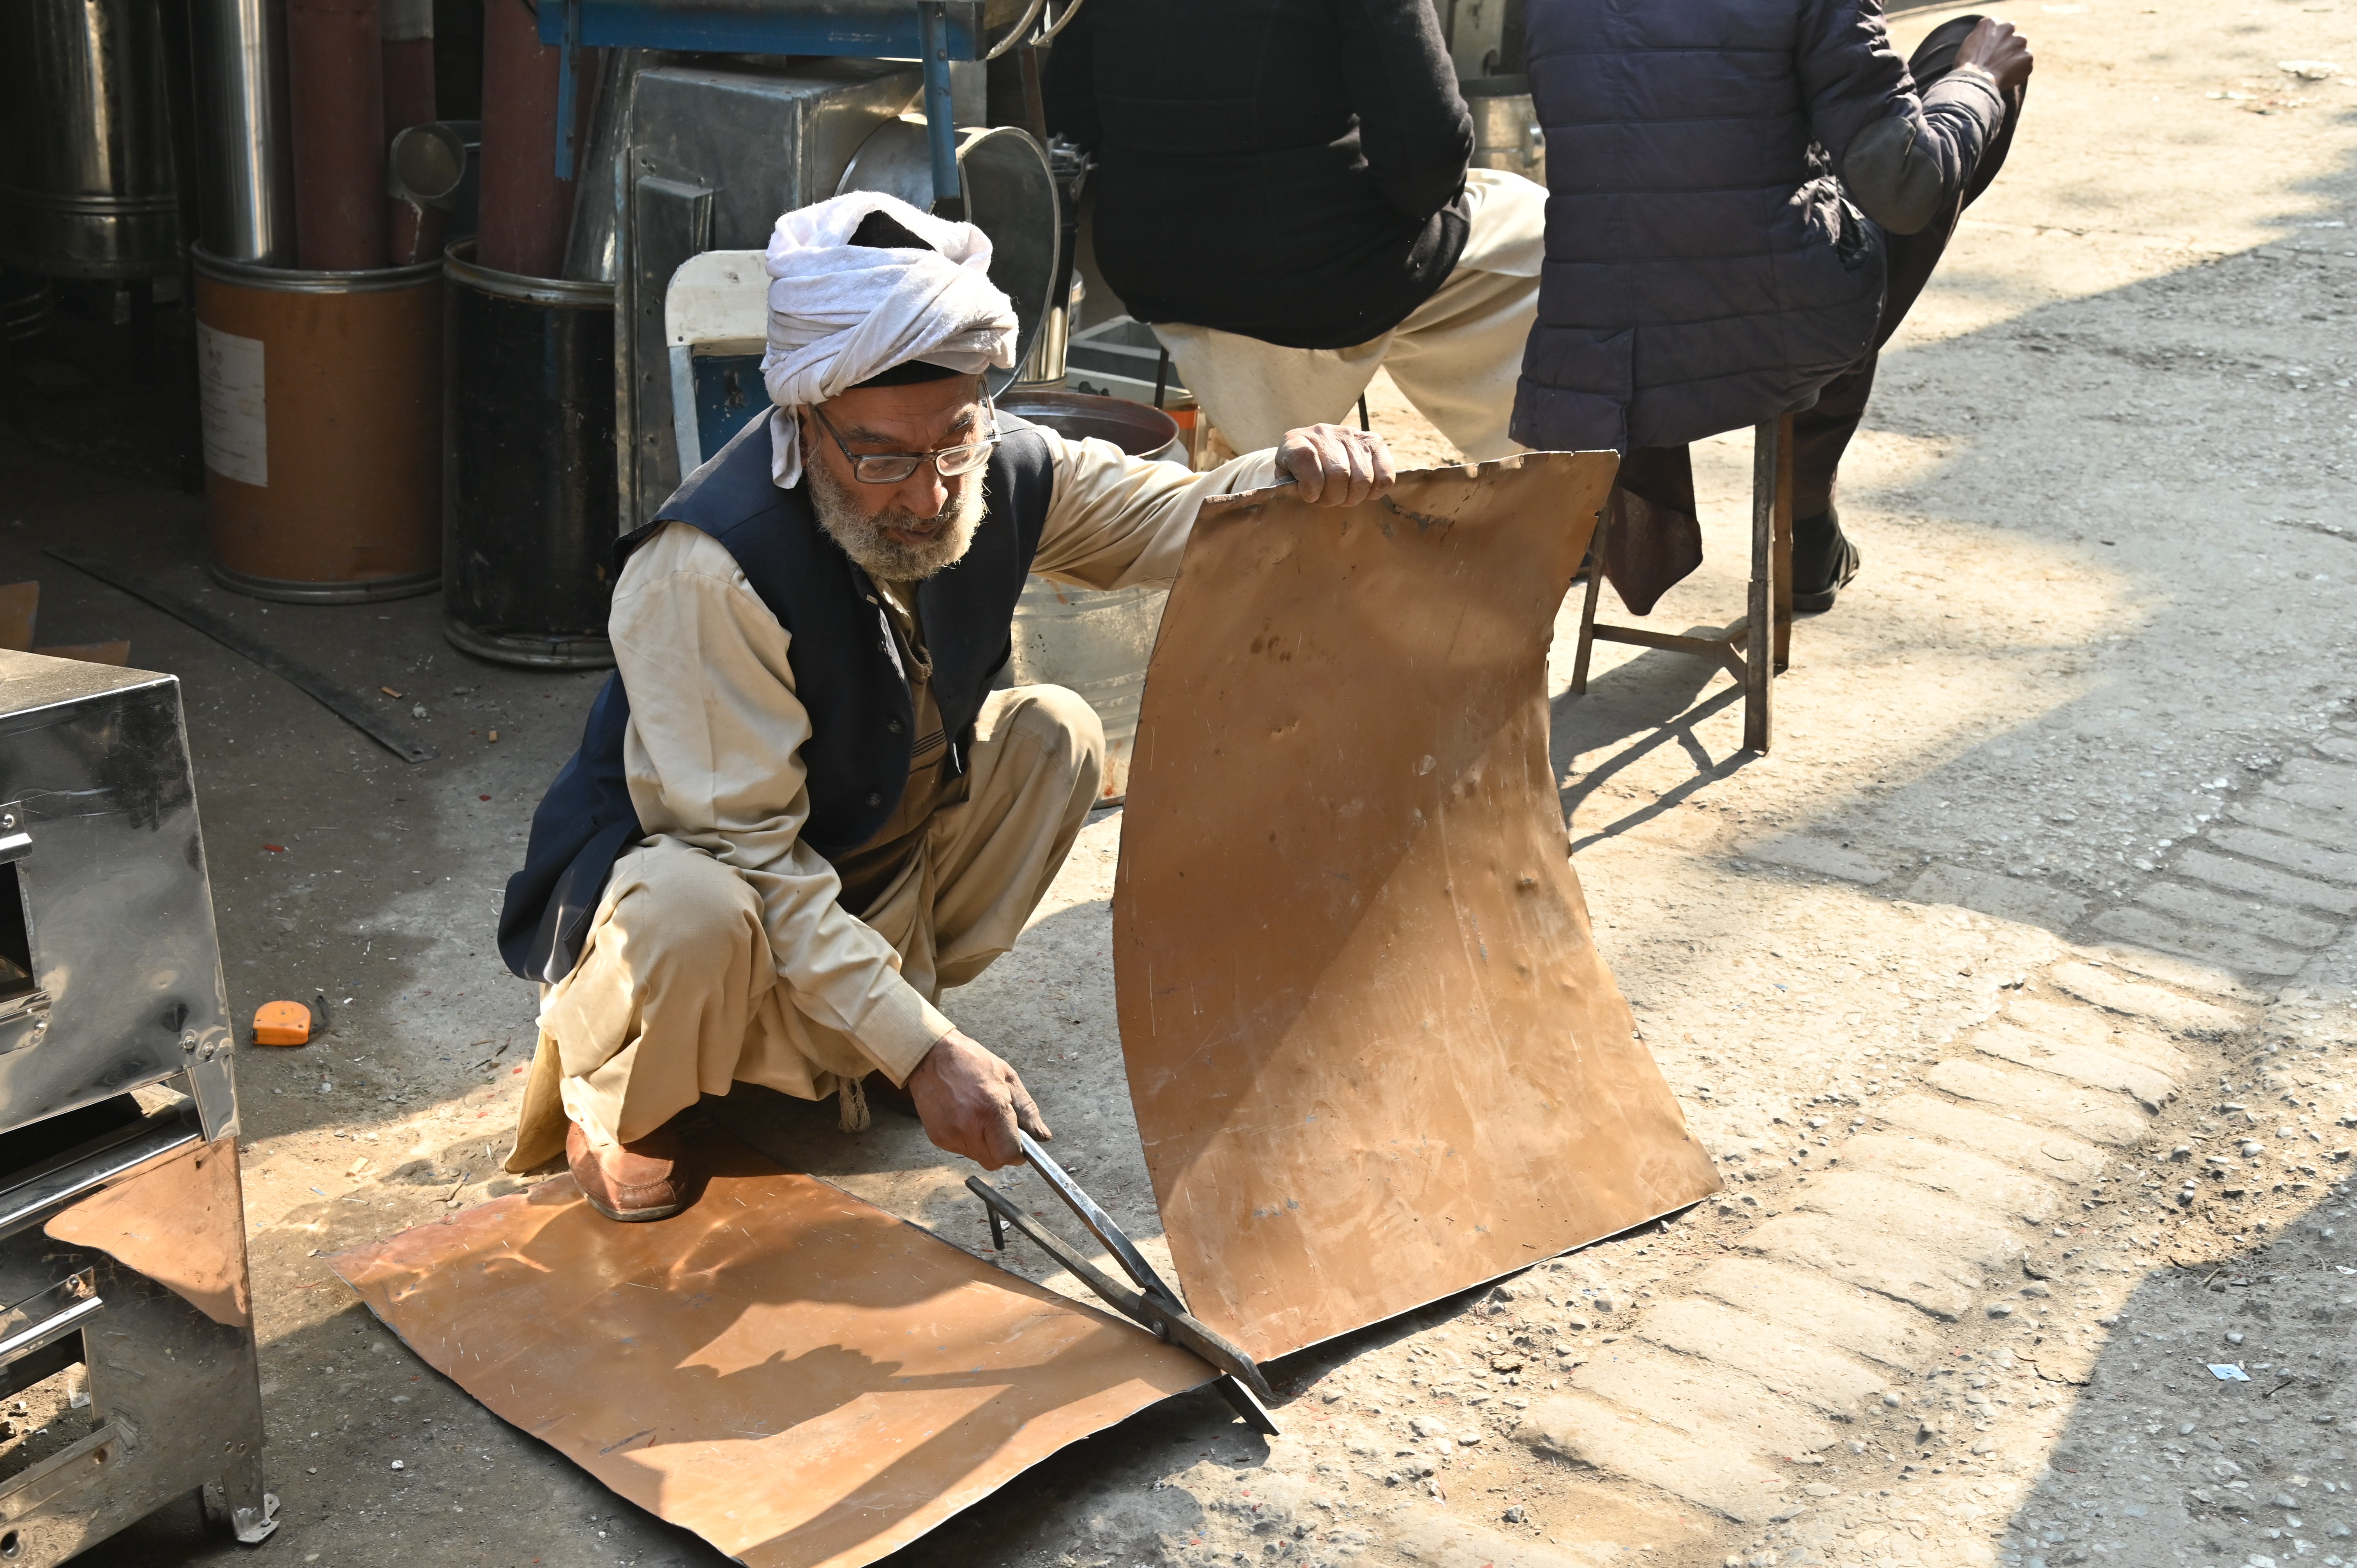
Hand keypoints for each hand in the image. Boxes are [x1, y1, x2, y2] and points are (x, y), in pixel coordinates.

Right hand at [905, 1029, 1048, 1169]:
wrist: (930, 1057)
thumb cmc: (971, 1062)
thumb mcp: (1009, 1079)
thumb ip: (1028, 1111)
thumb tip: (1042, 1137)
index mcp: (991, 1110)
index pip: (1008, 1155)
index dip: (1018, 1153)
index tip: (1019, 1144)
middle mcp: (968, 1127)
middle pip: (994, 1161)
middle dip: (1002, 1150)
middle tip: (999, 1127)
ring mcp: (950, 1135)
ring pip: (978, 1157)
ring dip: (985, 1145)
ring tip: (979, 1116)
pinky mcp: (937, 1138)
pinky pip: (961, 1150)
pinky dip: (968, 1140)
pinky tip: (964, 1117)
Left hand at [1276, 423, 1396, 506]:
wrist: (1312, 452)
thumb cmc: (1297, 475)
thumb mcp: (1284, 481)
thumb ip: (1286, 489)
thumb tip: (1303, 497)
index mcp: (1295, 441)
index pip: (1305, 459)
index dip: (1310, 486)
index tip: (1310, 497)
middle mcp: (1324, 433)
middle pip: (1339, 474)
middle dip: (1334, 498)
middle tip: (1328, 500)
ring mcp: (1351, 434)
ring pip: (1363, 478)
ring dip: (1353, 497)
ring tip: (1344, 496)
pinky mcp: (1374, 441)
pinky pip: (1385, 475)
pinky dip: (1375, 491)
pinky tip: (1362, 492)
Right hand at [1955, 16, 2031, 93]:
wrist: (1975, 80)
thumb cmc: (1967, 66)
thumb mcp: (1970, 44)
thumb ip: (1984, 38)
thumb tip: (1991, 43)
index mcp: (1991, 22)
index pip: (1998, 30)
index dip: (1994, 44)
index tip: (1989, 54)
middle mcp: (2008, 27)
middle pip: (2012, 37)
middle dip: (2008, 48)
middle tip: (1997, 63)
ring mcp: (2019, 41)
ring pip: (2020, 50)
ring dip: (2014, 59)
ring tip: (2002, 72)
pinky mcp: (2027, 56)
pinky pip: (2025, 64)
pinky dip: (2019, 72)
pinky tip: (2007, 78)